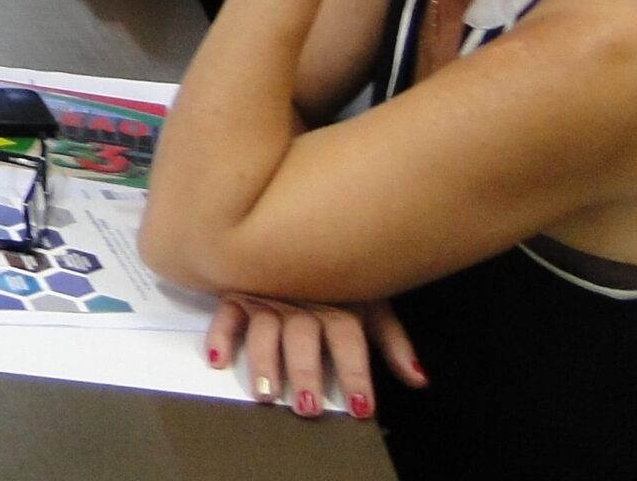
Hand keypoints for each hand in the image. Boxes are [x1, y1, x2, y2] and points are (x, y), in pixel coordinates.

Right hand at [205, 292, 421, 418]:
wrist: (298, 229)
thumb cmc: (336, 277)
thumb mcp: (369, 303)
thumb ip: (391, 340)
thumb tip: (418, 377)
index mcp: (336, 303)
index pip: (348, 339)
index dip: (355, 374)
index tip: (362, 408)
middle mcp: (300, 299)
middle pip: (303, 336)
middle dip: (306, 371)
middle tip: (307, 407)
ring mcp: (266, 295)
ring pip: (263, 328)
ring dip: (264, 360)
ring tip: (267, 393)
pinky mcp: (237, 293)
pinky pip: (225, 313)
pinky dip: (219, 335)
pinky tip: (217, 360)